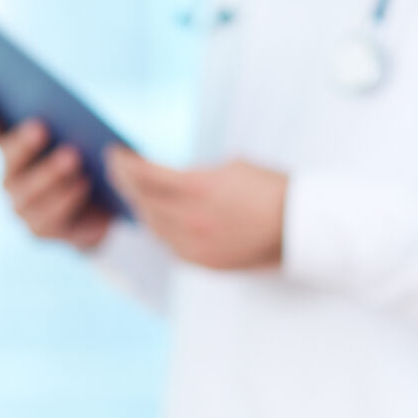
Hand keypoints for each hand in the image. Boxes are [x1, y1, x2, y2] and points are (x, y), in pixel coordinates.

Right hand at [0, 95, 111, 249]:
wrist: (103, 214)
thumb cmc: (89, 167)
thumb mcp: (82, 140)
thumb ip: (70, 127)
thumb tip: (71, 111)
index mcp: (13, 150)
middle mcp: (9, 178)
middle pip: (10, 160)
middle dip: (24, 144)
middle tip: (41, 127)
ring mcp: (20, 207)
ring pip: (28, 191)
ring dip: (50, 174)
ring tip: (73, 158)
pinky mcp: (37, 230)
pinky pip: (49, 216)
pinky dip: (66, 200)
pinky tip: (83, 185)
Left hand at [104, 147, 287, 269]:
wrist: (304, 227)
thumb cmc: (272, 189)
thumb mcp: (231, 167)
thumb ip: (195, 174)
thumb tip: (171, 180)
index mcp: (198, 189)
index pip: (144, 175)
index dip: (124, 164)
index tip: (114, 154)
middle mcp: (192, 220)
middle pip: (143, 201)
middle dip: (127, 184)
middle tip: (119, 171)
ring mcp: (197, 246)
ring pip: (154, 226)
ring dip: (143, 208)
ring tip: (136, 193)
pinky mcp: (205, 263)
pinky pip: (171, 246)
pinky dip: (161, 230)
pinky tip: (159, 218)